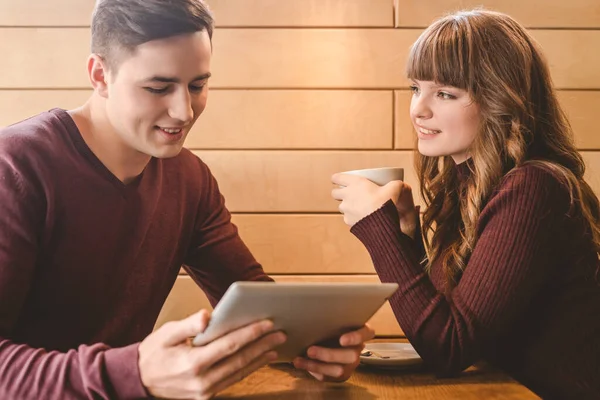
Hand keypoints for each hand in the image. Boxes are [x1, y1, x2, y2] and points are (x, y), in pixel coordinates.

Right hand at [138, 310, 286, 399]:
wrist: (139, 380)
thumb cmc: (153, 352)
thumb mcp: (167, 333)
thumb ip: (189, 324)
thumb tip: (208, 315)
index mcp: (192, 363)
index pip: (230, 345)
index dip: (250, 333)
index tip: (267, 323)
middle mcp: (202, 381)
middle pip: (240, 360)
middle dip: (262, 345)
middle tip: (281, 333)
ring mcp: (205, 392)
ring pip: (239, 372)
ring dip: (260, 358)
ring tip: (276, 346)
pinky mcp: (206, 396)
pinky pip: (232, 380)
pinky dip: (248, 369)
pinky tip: (259, 360)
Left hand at [292, 324, 374, 381]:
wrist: (323, 339)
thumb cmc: (328, 324)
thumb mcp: (331, 318)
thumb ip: (329, 316)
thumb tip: (313, 307)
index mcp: (360, 331)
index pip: (367, 333)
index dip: (356, 337)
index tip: (342, 340)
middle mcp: (357, 349)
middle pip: (351, 355)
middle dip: (329, 355)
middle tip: (310, 350)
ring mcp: (350, 364)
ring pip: (340, 370)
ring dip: (318, 366)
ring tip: (300, 360)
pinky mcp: (340, 375)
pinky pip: (329, 377)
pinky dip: (313, 371)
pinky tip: (302, 364)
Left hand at [331, 174, 417, 236]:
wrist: (381, 224)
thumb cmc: (385, 204)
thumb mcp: (394, 189)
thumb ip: (396, 184)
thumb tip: (400, 184)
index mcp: (355, 183)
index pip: (337, 178)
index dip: (336, 178)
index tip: (338, 180)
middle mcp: (347, 195)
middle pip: (334, 192)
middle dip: (339, 192)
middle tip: (347, 193)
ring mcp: (346, 209)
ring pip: (341, 206)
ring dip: (346, 205)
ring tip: (356, 206)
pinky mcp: (347, 221)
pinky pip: (347, 217)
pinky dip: (352, 217)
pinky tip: (360, 217)